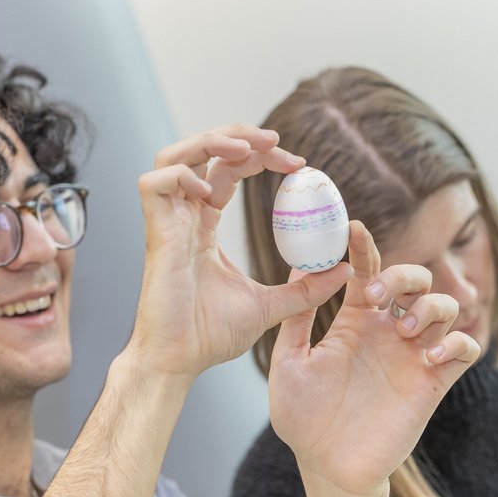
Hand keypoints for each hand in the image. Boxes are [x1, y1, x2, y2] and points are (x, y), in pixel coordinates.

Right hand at [125, 125, 353, 382]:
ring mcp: (166, 222)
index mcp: (203, 223)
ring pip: (173, 155)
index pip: (228, 170)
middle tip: (277, 142)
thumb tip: (343, 270)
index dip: (261, 158)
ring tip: (248, 150)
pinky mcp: (154, 233)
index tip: (298, 166)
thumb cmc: (210, 335)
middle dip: (239, 136)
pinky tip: (209, 189)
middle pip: (201, 150)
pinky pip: (154, 183)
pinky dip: (180, 175)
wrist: (180, 361)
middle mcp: (183, 215)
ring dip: (210, 142)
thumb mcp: (271, 306)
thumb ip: (305, 289)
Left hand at [268, 221, 479, 496]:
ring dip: (429, 307)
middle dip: (403, 275)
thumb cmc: (303, 418)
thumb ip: (296, 319)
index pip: (367, 272)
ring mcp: (412, 356)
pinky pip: (465, 348)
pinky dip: (455, 343)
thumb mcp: (289, 363)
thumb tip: (300, 267)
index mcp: (354, 323)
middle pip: (415, 279)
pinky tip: (428, 358)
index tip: (353, 229)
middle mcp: (387, 332)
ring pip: (445, 307)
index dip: (364, 247)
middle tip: (376, 296)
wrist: (326, 466)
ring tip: (404, 331)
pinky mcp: (433, 383)